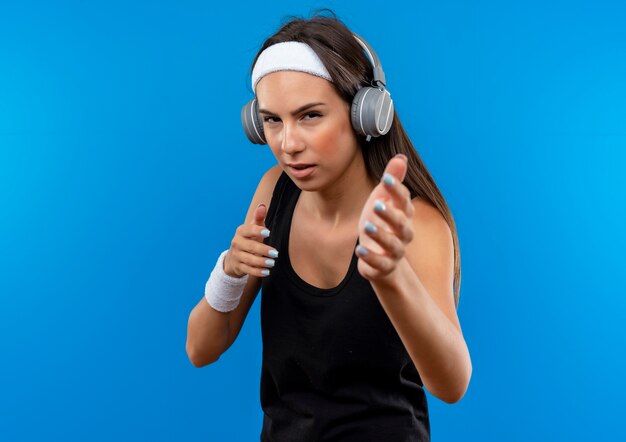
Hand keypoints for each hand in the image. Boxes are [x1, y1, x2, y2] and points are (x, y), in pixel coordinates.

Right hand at [224, 204, 277, 277]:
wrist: (235, 256)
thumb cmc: (249, 239)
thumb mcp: (253, 228)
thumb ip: (259, 218)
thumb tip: (262, 206)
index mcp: (241, 231)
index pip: (248, 230)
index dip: (258, 231)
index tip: (268, 233)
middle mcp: (237, 243)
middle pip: (250, 247)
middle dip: (263, 250)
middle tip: (276, 253)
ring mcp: (237, 256)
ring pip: (249, 260)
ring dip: (261, 262)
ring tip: (272, 263)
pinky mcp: (238, 267)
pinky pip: (248, 270)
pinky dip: (257, 272)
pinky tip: (267, 272)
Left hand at [356, 154, 414, 282]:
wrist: (385, 261)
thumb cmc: (383, 224)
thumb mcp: (383, 201)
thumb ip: (392, 181)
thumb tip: (400, 157)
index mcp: (403, 215)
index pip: (403, 201)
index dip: (396, 190)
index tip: (385, 179)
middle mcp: (403, 233)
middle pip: (401, 224)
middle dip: (390, 214)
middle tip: (376, 205)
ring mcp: (395, 251)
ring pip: (392, 244)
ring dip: (380, 235)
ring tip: (366, 226)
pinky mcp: (384, 267)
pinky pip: (380, 264)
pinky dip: (371, 258)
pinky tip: (359, 250)